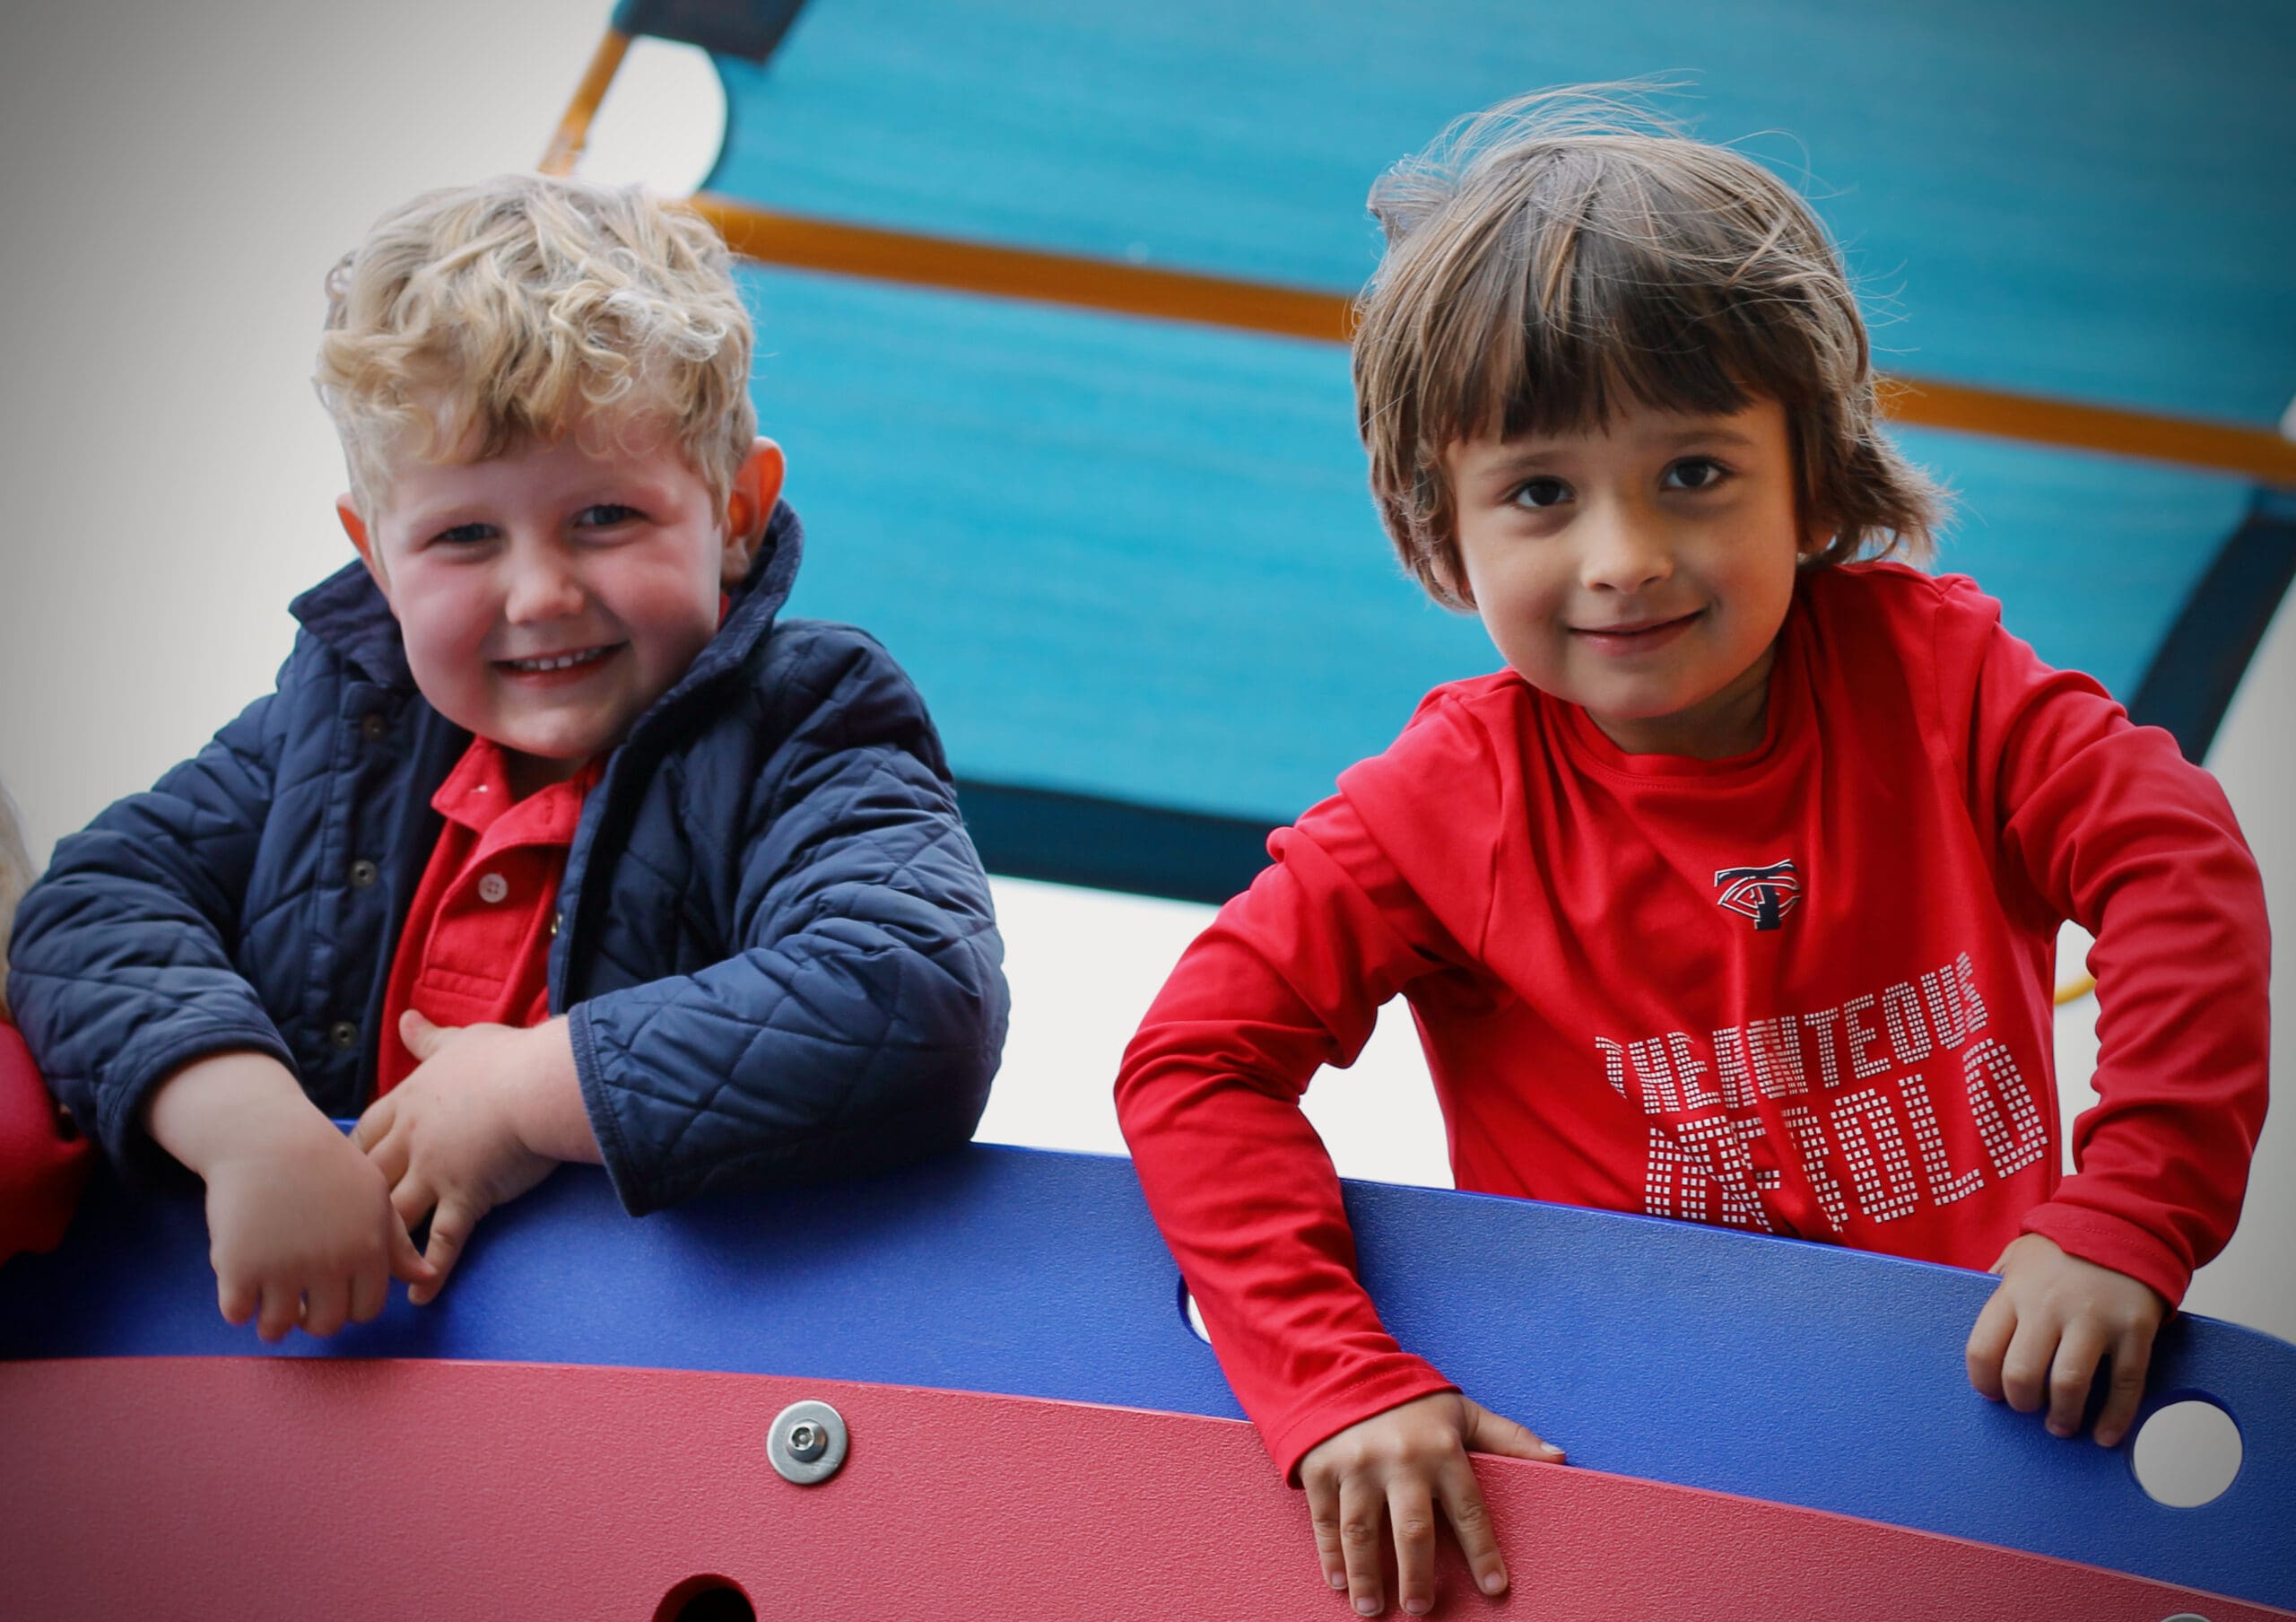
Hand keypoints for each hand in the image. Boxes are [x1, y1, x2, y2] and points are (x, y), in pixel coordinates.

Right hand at [146, 1051, 432, 1338]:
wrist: (267, 1138)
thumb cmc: (326, 1165)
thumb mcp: (373, 1196)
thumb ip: (397, 1242)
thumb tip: (426, 1277)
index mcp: (368, 1249)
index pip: (366, 1309)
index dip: (348, 1306)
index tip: (331, 1294)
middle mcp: (329, 1264)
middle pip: (325, 1325)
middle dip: (311, 1319)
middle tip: (297, 1302)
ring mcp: (283, 1267)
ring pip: (277, 1328)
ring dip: (272, 1322)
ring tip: (267, 1300)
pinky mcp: (239, 1266)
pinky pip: (237, 1313)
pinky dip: (237, 1307)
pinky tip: (240, 1285)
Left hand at [351, 1012, 581, 1303]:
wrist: (537, 1084)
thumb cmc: (507, 1058)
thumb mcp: (463, 1039)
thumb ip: (431, 1037)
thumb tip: (407, 1017)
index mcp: (411, 1103)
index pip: (366, 1135)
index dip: (353, 1157)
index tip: (343, 1175)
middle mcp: (413, 1141)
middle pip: (367, 1180)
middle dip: (352, 1207)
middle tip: (338, 1232)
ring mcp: (436, 1173)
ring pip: (392, 1216)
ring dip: (378, 1246)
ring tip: (365, 1274)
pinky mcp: (466, 1198)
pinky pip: (440, 1243)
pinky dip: (428, 1272)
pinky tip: (419, 1296)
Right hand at [1299, 1391, 1562, 1615]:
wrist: (1344, 1369)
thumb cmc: (1413, 1402)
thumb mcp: (1463, 1413)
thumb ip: (1508, 1437)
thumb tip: (1558, 1457)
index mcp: (1441, 1449)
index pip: (1469, 1510)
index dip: (1484, 1552)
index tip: (1495, 1587)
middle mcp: (1399, 1459)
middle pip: (1413, 1530)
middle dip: (1418, 1576)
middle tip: (1421, 1609)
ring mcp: (1356, 1464)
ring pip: (1362, 1531)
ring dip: (1367, 1575)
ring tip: (1372, 1609)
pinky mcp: (1320, 1467)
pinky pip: (1326, 1520)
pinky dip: (1331, 1555)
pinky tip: (1340, 1581)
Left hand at [1965, 1233, 2166, 1445]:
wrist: (2124, 1223)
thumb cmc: (2064, 1247)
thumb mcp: (2018, 1257)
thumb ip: (1998, 1290)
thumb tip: (1983, 1326)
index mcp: (2014, 1291)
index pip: (1982, 1349)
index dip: (1984, 1382)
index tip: (1992, 1394)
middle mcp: (2049, 1307)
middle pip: (2021, 1374)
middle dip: (2021, 1403)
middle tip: (2028, 1409)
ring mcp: (2093, 1319)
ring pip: (2069, 1384)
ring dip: (2063, 1416)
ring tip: (2061, 1425)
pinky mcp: (2134, 1329)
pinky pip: (2124, 1384)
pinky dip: (2114, 1417)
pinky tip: (2104, 1435)